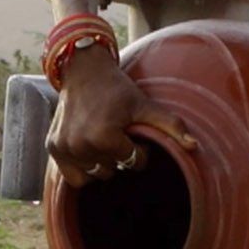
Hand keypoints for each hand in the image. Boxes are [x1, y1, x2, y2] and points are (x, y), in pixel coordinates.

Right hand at [47, 47, 196, 186]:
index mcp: (104, 137)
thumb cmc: (117, 89)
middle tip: (117, 132)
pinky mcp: (53, 149)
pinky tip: (90, 149)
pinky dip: (83, 169)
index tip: (133, 131)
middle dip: (119, 155)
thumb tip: (194, 146)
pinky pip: (74, 178)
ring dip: (103, 163)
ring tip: (103, 138)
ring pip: (95, 176)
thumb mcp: (145, 105)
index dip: (139, 148)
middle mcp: (81, 145)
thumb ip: (170, 125)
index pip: (134, 161)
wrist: (82, 70)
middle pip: (114, 171)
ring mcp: (64, 148)